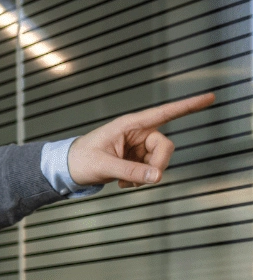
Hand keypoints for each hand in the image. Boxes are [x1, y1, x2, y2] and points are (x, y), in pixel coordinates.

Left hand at [68, 93, 213, 188]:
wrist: (67, 169)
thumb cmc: (81, 160)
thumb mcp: (104, 166)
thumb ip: (131, 171)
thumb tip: (158, 176)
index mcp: (130, 125)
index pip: (164, 113)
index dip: (188, 106)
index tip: (211, 97)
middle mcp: (137, 133)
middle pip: (165, 147)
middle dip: (157, 165)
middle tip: (141, 181)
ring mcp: (138, 146)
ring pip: (159, 161)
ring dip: (146, 175)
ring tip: (124, 182)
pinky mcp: (137, 159)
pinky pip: (151, 170)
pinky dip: (141, 179)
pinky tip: (124, 182)